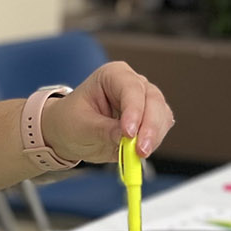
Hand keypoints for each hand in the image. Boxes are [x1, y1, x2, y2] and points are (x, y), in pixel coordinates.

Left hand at [41, 62, 175, 162]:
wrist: (69, 132)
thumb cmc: (71, 121)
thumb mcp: (81, 126)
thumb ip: (104, 131)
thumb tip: (127, 139)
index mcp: (112, 75)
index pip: (131, 89)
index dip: (134, 111)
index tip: (129, 133)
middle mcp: (133, 84)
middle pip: (153, 100)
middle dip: (149, 126)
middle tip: (140, 149)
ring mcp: (143, 101)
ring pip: (161, 115)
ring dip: (154, 136)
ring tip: (138, 154)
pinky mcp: (148, 120)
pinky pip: (159, 129)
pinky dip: (154, 141)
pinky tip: (140, 153)